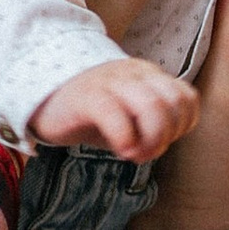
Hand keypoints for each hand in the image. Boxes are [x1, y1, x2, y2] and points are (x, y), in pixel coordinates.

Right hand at [31, 57, 199, 161]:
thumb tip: (158, 147)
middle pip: (173, 102)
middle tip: (146, 152)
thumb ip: (148, 127)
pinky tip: (120, 150)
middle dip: (167, 135)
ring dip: (150, 139)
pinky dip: (125, 139)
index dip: (182, 125)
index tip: (161, 142)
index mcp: (147, 76)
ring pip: (152, 106)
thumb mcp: (126, 117)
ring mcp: (110, 83)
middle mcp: (133, 75)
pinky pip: (116, 115)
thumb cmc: (89, 112)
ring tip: (133, 154)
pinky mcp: (87, 97)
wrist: (42, 97)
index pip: (186, 97)